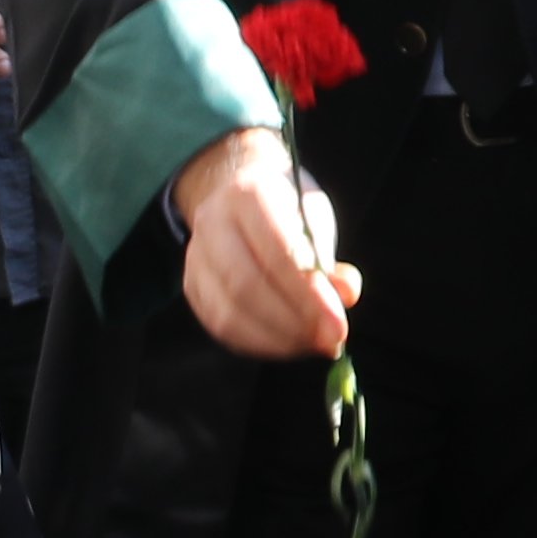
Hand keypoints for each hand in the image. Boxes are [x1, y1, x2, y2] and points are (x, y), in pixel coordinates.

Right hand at [167, 126, 355, 360]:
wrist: (240, 198)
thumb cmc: (286, 210)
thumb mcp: (316, 218)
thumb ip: (329, 258)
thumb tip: (345, 295)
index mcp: (247, 194)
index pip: (278, 251)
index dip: (309, 295)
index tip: (339, 324)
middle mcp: (212, 222)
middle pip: (247, 285)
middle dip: (293, 322)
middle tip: (328, 341)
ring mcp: (195, 257)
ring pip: (229, 313)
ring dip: (276, 338)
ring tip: (311, 343)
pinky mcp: (192, 287)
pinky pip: (221, 327)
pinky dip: (258, 343)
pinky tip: (286, 343)